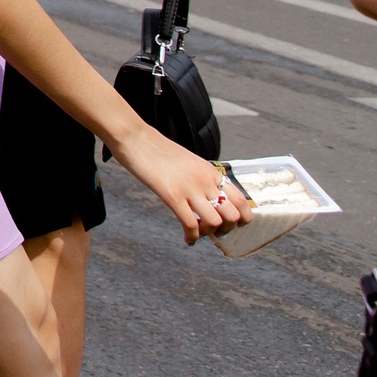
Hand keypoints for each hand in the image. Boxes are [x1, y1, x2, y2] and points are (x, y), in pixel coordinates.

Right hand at [113, 125, 252, 245]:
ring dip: (209, 234)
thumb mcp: (187, 161)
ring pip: (215, 222)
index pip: (241, 200)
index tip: (230, 224)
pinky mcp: (172, 195)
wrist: (134, 137)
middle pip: (233, 215)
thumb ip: (200, 177)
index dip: (241, 218)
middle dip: (227, 229)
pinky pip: (191, 224)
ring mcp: (189, 188)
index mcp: (210, 171)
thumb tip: (206, 196)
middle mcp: (205, 180)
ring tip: (198, 233)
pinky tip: (187, 239)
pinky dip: (192, 237)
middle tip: (213, 231)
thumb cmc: (156, 150)